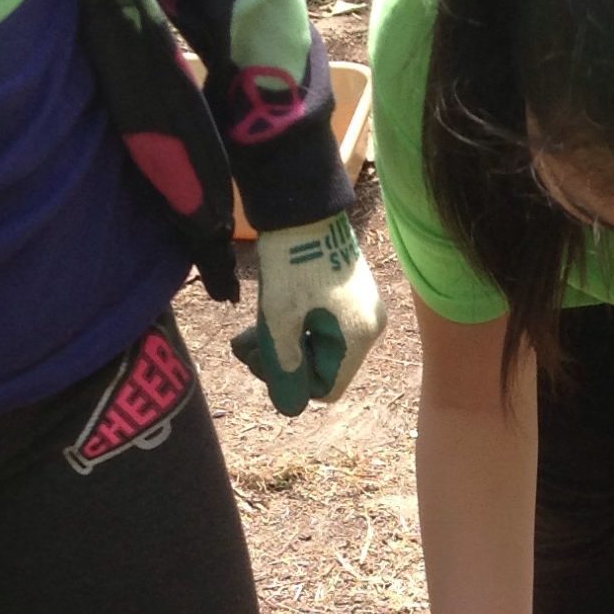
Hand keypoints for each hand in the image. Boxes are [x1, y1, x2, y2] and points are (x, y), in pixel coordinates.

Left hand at [233, 215, 385, 413]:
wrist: (302, 205)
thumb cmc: (290, 263)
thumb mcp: (279, 320)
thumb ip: (283, 368)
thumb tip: (288, 408)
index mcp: (358, 337)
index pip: (326, 389)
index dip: (291, 384)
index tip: (261, 361)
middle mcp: (368, 327)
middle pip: (323, 368)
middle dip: (282, 363)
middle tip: (245, 347)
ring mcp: (362, 309)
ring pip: (319, 347)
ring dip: (284, 345)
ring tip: (248, 334)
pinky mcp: (351, 293)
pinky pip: (324, 326)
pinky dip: (296, 327)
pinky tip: (270, 315)